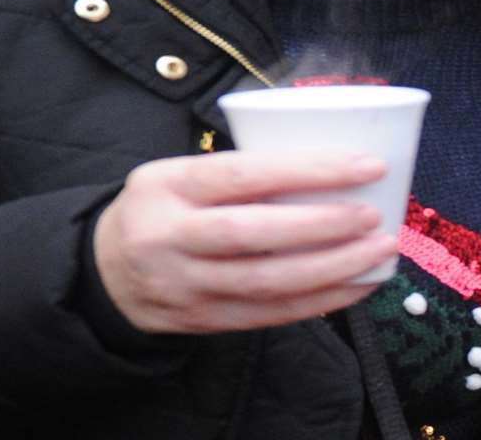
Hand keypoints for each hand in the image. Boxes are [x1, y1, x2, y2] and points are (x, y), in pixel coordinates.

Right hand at [92, 150, 399, 333]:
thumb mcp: (177, 172)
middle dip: (324, 225)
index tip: (366, 164)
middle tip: (374, 216)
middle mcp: (171, 236)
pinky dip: (318, 302)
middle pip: (253, 233)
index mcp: (168, 184)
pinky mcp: (200, 321)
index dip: (309, 169)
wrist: (101, 273)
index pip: (243, 173)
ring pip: (265, 282)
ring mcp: (184, 285)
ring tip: (379, 251)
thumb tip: (328, 159)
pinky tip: (356, 286)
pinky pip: (267, 316)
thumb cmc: (161, 208)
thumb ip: (236, 170)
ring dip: (332, 269)